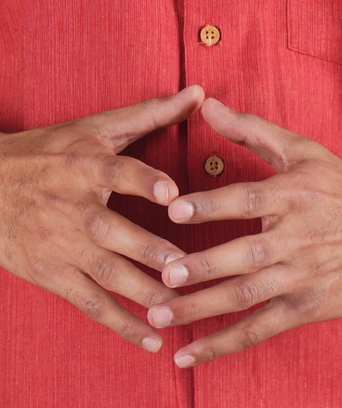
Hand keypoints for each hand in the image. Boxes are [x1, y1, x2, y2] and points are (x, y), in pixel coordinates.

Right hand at [0, 84, 203, 351]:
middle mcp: (74, 206)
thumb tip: (200, 93)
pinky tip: (153, 337)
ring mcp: (62, 244)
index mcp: (86, 165)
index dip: (143, 181)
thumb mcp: (97, 127)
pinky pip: (91, 303)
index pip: (118, 172)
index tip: (171, 193)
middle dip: (149, 251)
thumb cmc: (52, 151)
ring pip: (106, 273)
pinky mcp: (53, 274)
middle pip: (114, 231)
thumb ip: (153, 113)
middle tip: (186, 267)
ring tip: (179, 305)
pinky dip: (121, 324)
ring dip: (143, 291)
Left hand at [149, 98, 341, 367]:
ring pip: (246, 296)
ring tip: (160, 313)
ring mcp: (302, 277)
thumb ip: (251, 130)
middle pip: (244, 255)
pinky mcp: (307, 308)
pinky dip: (223, 344)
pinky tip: (189, 353)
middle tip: (162, 274)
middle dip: (202, 267)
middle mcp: (298, 237)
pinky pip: (259, 329)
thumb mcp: (303, 151)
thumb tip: (207, 104)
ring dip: (201, 308)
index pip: (248, 199)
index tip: (174, 209)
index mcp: (295, 195)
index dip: (212, 204)